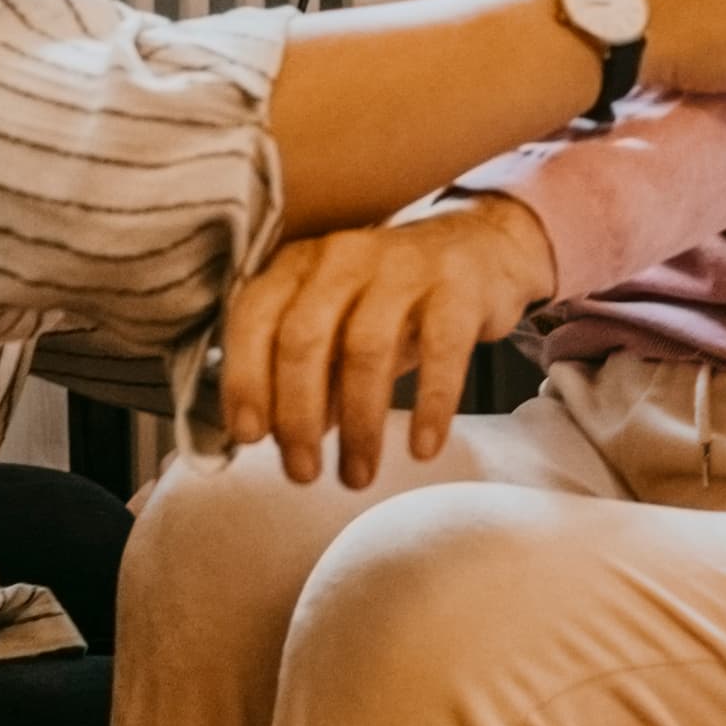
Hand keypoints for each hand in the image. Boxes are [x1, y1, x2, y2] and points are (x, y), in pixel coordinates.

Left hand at [218, 195, 558, 486]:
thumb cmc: (395, 300)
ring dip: (359, 424)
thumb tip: (276, 437)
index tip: (250, 437)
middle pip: (305, 338)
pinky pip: (441, 350)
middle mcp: (344, 257)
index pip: (255, 317)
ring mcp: (402, 267)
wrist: (480, 250)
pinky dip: (430, 405)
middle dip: (298, 415)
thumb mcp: (340, 326)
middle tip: (304, 473)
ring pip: (367, 349)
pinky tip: (423, 448)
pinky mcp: (457, 286)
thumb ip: (306, 373)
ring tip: (359, 475)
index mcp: (300, 264)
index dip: (245, 380)